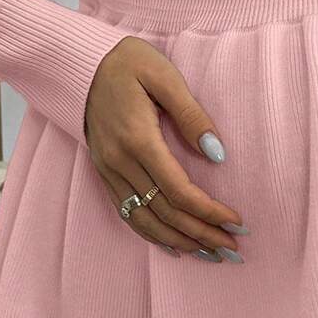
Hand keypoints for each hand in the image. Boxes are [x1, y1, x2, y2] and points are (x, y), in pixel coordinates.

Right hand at [83, 36, 245, 261]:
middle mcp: (120, 162)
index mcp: (138, 139)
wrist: (80, 64)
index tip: (237, 221)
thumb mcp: (164, 77)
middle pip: (165, 212)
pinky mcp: (104, 172)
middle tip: (233, 249)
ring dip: (180, 242)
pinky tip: (174, 245)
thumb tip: (218, 154)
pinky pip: (128, 213)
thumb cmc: (128, 62)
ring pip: (145, 220)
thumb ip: (192, 115)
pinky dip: (152, 234)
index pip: (179, 190)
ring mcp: (109, 170)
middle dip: (202, 234)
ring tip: (210, 254)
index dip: (209, 212)